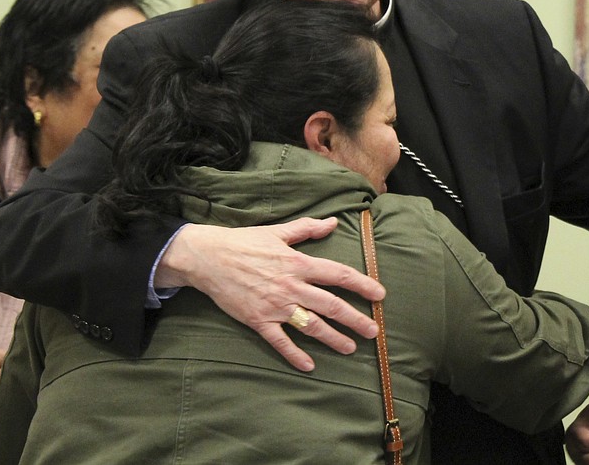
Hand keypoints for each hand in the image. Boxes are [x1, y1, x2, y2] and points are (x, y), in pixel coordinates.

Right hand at [158, 217, 385, 371]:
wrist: (208, 257)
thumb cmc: (244, 242)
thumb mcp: (278, 231)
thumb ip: (307, 228)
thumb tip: (333, 222)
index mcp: (298, 263)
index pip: (338, 274)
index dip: (362, 284)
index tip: (379, 295)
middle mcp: (291, 286)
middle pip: (330, 305)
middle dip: (355, 319)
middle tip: (373, 331)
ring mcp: (275, 305)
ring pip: (310, 325)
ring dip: (332, 338)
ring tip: (350, 348)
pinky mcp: (258, 320)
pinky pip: (280, 341)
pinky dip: (294, 354)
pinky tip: (309, 366)